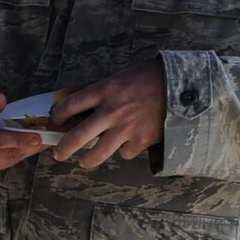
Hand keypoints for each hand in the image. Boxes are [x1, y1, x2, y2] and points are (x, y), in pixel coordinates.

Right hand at [0, 92, 50, 173]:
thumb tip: (2, 100)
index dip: (19, 139)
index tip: (38, 138)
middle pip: (5, 153)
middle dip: (27, 146)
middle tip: (46, 136)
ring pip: (5, 161)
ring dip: (23, 152)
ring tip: (37, 141)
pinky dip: (13, 157)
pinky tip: (22, 148)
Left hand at [51, 65, 165, 167]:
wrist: (183, 87)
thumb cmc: (150, 79)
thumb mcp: (121, 78)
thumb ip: (101, 92)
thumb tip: (76, 103)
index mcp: (105, 90)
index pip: (70, 105)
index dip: (58, 116)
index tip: (55, 122)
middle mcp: (112, 110)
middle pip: (77, 137)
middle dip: (63, 149)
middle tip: (58, 154)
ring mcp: (127, 127)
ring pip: (97, 153)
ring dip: (87, 161)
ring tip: (84, 162)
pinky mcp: (142, 139)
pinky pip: (124, 153)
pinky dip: (123, 151)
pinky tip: (127, 144)